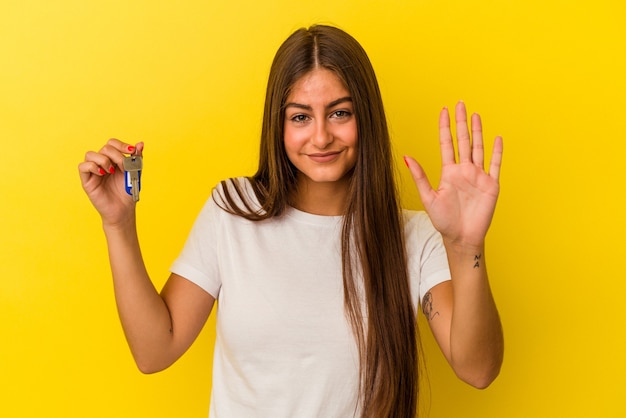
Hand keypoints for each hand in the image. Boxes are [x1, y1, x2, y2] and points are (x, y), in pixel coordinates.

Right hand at [78, 139, 143, 225]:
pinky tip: (102, 174)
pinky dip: (93, 166)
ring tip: (111, 171)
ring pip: (90, 154)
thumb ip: (137, 159)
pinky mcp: (87, 180)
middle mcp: (102, 163)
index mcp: (113, 160)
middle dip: (116, 155)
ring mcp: (93, 171)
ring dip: (104, 160)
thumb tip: (140, 143)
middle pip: (104, 148)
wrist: (123, 210)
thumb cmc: (128, 192)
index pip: (112, 143)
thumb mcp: (135, 173)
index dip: (121, 145)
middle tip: (124, 167)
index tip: (131, 151)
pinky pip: (83, 166)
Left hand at [404, 102, 502, 247]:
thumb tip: (406, 157)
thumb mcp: (429, 198)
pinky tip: (497, 138)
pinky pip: (495, 165)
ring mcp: (478, 176)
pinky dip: (497, 152)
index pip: (447, 144)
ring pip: (478, 148)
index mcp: (449, 172)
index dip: (445, 127)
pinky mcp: (491, 185)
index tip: (444, 110)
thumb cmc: (444, 221)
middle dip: (461, 122)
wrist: (461, 238)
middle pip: (463, 141)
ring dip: (478, 132)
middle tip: (460, 104)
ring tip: (476, 115)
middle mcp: (464, 171)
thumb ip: (420, 177)